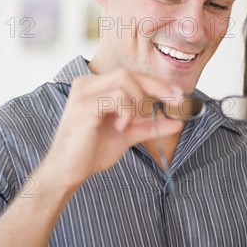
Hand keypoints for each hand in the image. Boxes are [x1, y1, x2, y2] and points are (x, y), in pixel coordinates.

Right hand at [44, 70, 184, 189]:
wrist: (67, 173)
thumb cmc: (91, 152)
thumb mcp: (127, 135)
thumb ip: (149, 126)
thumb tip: (177, 122)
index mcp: (95, 87)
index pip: (131, 75)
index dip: (157, 83)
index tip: (179, 96)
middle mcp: (87, 84)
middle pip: (129, 73)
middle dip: (156, 87)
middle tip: (174, 103)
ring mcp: (83, 92)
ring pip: (125, 80)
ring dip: (139, 102)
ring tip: (133, 123)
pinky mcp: (84, 105)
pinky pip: (117, 97)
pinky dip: (126, 111)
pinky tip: (120, 127)